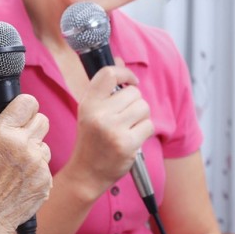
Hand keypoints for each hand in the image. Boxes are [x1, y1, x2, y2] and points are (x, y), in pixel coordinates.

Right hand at [0, 92, 51, 233]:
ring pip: (45, 144)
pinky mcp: (46, 181)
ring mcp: (37, 165)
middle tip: (14, 141)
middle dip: (30, 126)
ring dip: (34, 149)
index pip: (28, 102)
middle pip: (42, 120)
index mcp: (2, 134)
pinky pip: (46, 165)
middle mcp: (23, 146)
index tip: (17, 115)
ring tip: (14, 166)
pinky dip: (36, 170)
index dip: (23, 107)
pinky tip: (19, 181)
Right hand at [66, 58, 153, 198]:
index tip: (131, 81)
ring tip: (126, 129)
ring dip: (140, 118)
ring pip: (143, 108)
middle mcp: (98, 114)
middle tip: (123, 118)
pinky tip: (131, 139)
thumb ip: (104, 88)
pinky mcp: (127, 144)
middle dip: (134, 103)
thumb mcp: (90, 112)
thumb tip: (119, 60)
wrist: (86, 173)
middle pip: (133, 92)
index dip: (125, 73)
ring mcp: (113, 129)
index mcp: (88, 104)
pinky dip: (144, 132)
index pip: (109, 74)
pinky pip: (149, 125)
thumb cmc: (90, 141)